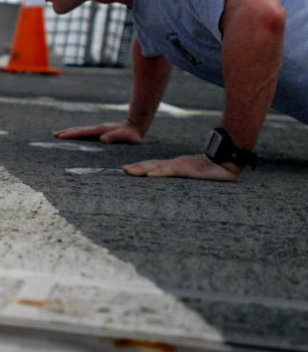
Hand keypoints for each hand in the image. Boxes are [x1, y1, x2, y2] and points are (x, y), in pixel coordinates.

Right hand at [53, 119, 143, 144]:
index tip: (60, 136)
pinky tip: (75, 137)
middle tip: (53, 135)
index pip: (82, 133)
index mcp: (99, 131)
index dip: (71, 135)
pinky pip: (85, 133)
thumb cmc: (131, 135)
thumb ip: (114, 138)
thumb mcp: (124, 137)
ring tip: (59, 135)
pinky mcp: (100, 132)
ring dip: (70, 132)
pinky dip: (77, 134)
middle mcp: (96, 129)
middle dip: (66, 132)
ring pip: (80, 131)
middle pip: (78, 130)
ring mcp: (98, 130)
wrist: (137, 124)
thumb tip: (102, 140)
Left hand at [123, 154, 239, 181]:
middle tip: (122, 170)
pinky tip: (149, 174)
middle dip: (136, 167)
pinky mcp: (188, 168)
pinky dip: (159, 172)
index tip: (128, 169)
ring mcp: (181, 165)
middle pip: (152, 164)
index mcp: (177, 166)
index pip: (155, 166)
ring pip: (157, 166)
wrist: (228, 162)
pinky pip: (171, 171)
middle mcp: (176, 164)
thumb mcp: (196, 175)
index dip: (141, 167)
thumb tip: (178, 189)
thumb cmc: (214, 171)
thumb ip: (187, 178)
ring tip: (128, 171)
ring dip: (141, 169)